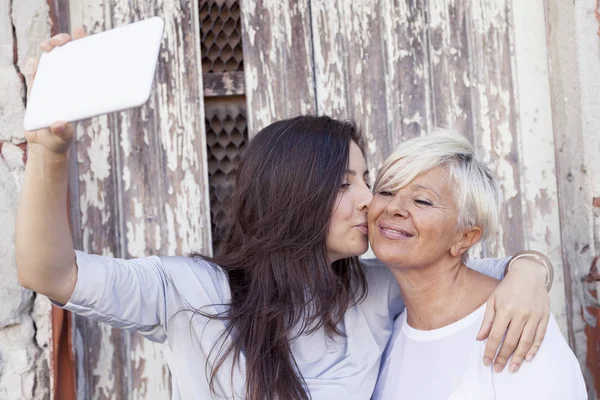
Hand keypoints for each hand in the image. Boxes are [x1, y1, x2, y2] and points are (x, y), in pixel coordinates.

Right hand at [23, 28, 86, 155]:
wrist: (44, 145)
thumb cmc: (60, 140)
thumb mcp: (63, 138)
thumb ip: (62, 132)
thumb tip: (59, 123)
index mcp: (81, 91)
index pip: (86, 62)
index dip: (84, 45)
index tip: (80, 33)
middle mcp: (68, 83)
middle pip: (67, 53)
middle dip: (63, 42)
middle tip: (59, 43)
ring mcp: (52, 83)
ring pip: (51, 57)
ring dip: (48, 47)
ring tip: (47, 48)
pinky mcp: (37, 87)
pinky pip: (35, 70)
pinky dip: (33, 65)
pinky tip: (34, 67)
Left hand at [476, 257, 549, 372]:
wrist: (529, 274)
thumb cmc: (507, 288)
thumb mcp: (492, 300)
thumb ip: (487, 320)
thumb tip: (480, 338)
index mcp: (505, 309)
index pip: (496, 335)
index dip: (490, 350)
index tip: (486, 361)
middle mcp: (520, 314)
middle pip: (511, 341)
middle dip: (503, 357)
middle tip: (498, 369)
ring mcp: (534, 316)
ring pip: (526, 342)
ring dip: (518, 357)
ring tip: (512, 368)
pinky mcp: (544, 317)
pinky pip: (540, 336)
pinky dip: (534, 349)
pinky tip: (528, 358)